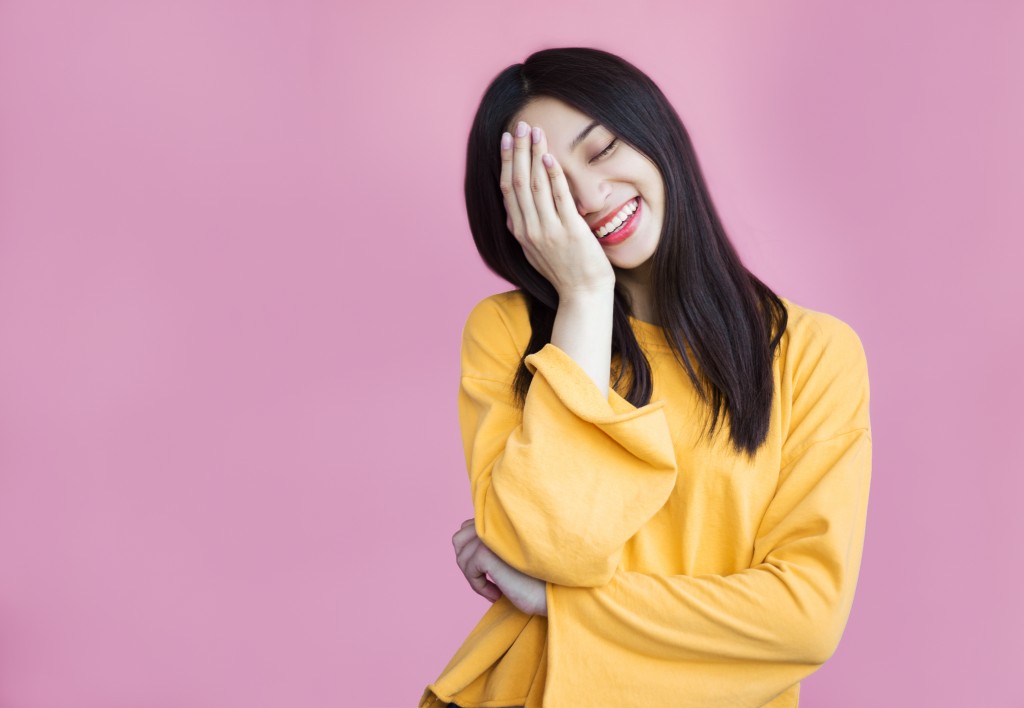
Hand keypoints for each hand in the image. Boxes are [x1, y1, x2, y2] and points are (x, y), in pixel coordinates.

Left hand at [452, 518, 547, 616]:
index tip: (490, 573)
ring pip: (462, 557)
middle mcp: (496, 522)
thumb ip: (493, 545)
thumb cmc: (539, 578)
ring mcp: (491, 536)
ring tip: (495, 589)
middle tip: (487, 581)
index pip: (467, 528)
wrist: (555, 592)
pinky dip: (479, 586)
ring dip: (474, 578)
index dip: (472, 552)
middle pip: (459, 539)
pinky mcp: (486, 552)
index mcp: (503, 520)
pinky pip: (469, 569)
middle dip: (468, 563)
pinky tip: (497, 593)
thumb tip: (463, 550)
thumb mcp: (511, 557)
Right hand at [500, 121, 615, 298]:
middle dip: (518, 151)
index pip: (508, 190)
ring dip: (534, 155)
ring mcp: (549, 231)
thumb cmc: (564, 272)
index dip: (506, 162)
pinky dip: (553, 175)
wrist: (583, 295)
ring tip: (535, 132)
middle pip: (518, 182)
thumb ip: (524, 232)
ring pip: (535, 185)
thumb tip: (512, 216)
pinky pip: (559, 198)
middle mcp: (530, 230)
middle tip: (520, 126)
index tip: (507, 140)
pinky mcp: (570, 231)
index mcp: (520, 232)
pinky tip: (550, 156)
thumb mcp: (534, 253)